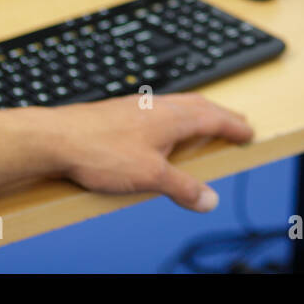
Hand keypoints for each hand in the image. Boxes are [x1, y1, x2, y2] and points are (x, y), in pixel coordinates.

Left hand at [0, 94, 252, 211]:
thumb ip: (183, 188)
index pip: (215, 119)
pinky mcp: (120, 112)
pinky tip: (161, 128)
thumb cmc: (99, 150)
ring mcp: (139, 106)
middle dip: (221, 114)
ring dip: (197, 112)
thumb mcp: (150, 177)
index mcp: (174, 117)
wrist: (55, 138)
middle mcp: (159, 106)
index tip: (249, 132)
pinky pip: (158, 109)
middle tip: (235, 122)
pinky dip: (173, 115)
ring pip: (178, 104)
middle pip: (200, 105)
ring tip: (202, 122)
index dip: (235, 126)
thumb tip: (209, 199)